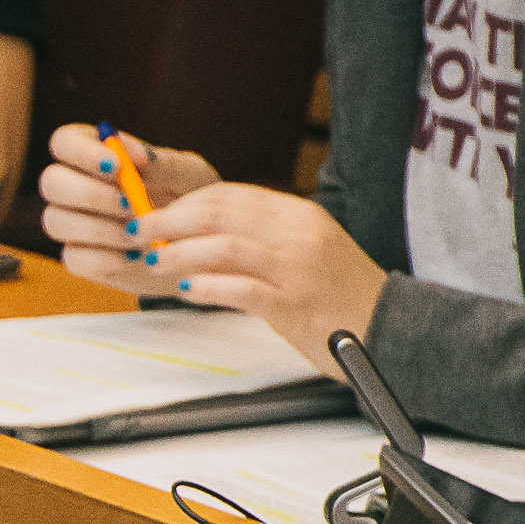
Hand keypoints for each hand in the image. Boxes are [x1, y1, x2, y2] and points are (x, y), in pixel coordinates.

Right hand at [33, 120, 212, 262]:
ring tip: (141, 234)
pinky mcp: (80, 258)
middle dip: (88, 193)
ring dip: (99, 228)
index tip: (115, 166)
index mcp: (95, 154)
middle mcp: (74, 186)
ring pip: (56, 221)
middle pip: (51, 182)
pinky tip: (134, 256)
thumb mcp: (186, 175)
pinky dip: (104, 258)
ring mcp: (72, 224)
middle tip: (130, 204)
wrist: (202, 244)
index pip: (64, 142)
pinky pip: (73, 258)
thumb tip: (126, 149)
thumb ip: (159, 162)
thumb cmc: (191, 198)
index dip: (81, 152)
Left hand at [43, 125, 384, 366]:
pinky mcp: (296, 305)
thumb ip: (257, 237)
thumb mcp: (300, 251)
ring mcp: (299, 269)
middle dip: (170, 222)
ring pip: (226, 247)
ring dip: (180, 253)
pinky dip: (206, 287)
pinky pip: (241, 289)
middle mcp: (299, 234)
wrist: (387, 327)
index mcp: (298, 215)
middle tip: (137, 234)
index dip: (182, 203)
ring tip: (153, 263)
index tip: (150, 214)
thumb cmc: (334, 294)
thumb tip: (198, 230)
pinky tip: (184, 290)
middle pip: (221, 214)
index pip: (230, 196)